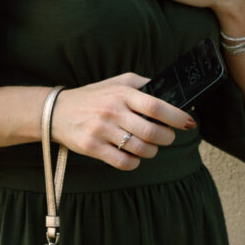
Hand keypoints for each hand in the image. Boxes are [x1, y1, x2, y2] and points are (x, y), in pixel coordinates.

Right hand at [52, 71, 195, 170]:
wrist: (57, 111)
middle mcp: (112, 111)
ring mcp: (101, 130)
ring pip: (140, 149)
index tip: (188, 123)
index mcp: (122, 93)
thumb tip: (170, 94)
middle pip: (151, 131)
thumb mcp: (117, 82)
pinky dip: (134, 162)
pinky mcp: (92, 147)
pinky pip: (123, 162)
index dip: (176, 117)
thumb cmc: (93, 96)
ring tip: (150, 147)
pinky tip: (133, 156)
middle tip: (167, 137)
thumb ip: (142, 85)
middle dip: (166, 138)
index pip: (156, 106)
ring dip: (151, 151)